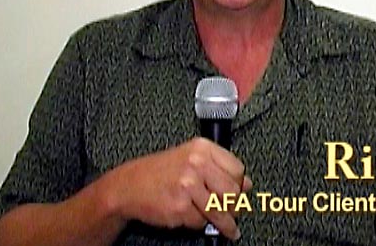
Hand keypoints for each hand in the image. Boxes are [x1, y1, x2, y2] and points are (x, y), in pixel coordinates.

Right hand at [109, 137, 251, 239]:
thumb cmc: (160, 171)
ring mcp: (188, 185)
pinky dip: (199, 223)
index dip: (240, 184)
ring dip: (224, 223)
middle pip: (232, 191)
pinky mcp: (180, 206)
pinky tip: (193, 217)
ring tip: (228, 228)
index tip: (240, 192)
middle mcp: (196, 163)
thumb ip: (218, 167)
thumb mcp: (190, 158)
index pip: (237, 168)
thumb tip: (246, 183)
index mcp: (202, 148)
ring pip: (220, 210)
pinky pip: (201, 221)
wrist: (129, 185)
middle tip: (233, 211)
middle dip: (234, 205)